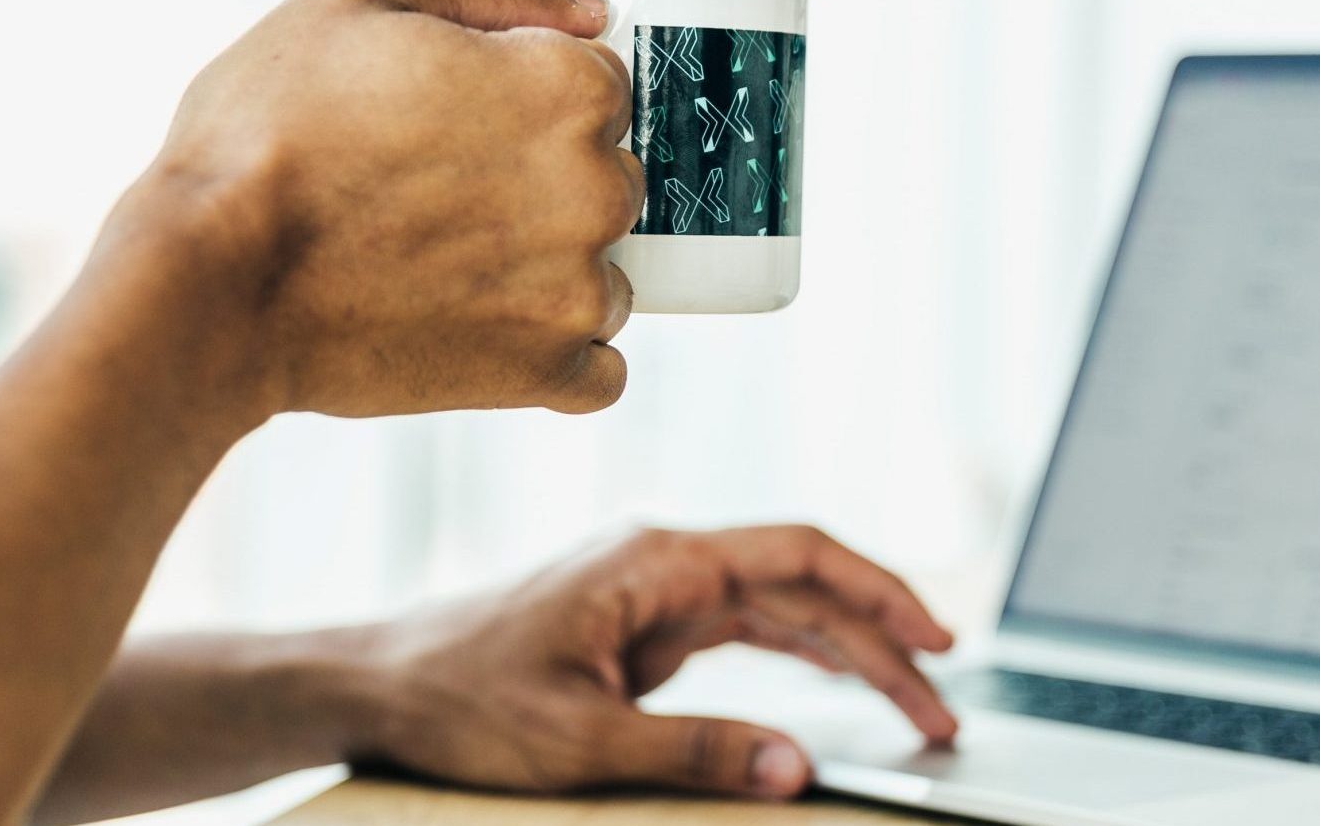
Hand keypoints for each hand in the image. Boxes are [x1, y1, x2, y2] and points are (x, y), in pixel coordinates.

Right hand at [117, 0, 643, 421]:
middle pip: (607, 176)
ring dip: (545, 270)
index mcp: (565, 87)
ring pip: (604, 270)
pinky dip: (549, 354)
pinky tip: (474, 327)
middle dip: (539, 181)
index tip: (455, 118)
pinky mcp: (543, 371)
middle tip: (431, 191)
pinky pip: (597, 369)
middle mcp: (593, 185)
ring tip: (437, 262)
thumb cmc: (266, 134)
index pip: (601, 82)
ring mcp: (576, 286)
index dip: (522, 93)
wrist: (210, 280)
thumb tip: (587, 11)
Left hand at [355, 526, 959, 800]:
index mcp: (656, 561)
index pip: (799, 556)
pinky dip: (798, 658)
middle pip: (804, 585)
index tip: (937, 641)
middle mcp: (663, 562)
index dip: (880, 594)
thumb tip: (794, 764)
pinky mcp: (642, 626)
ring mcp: (654, 591)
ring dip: (847, 654)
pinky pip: (742, 632)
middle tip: (941, 711)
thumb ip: (696, 750)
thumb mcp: (582, 739)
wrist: (378, 683)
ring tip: (913, 706)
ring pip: (780, 611)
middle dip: (881, 643)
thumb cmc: (459, 695)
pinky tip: (838, 683)